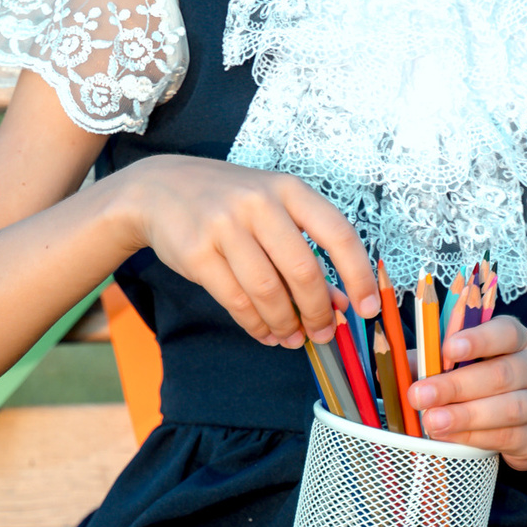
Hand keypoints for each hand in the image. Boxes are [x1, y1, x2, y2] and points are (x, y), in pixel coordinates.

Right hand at [107, 157, 380, 347]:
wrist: (159, 189)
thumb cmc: (229, 203)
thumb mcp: (272, 209)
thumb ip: (305, 248)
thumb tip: (340, 302)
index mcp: (288, 189)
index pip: (338, 233)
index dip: (358, 275)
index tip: (367, 308)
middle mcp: (258, 203)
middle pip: (302, 270)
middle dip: (318, 312)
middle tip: (323, 333)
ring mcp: (224, 226)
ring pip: (267, 291)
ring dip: (286, 324)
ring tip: (292, 338)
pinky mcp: (197, 253)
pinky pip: (236, 301)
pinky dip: (256, 325)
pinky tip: (265, 332)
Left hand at [409, 316, 526, 469]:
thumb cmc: (494, 384)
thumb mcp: (471, 364)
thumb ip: (434, 361)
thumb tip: (392, 367)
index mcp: (516, 340)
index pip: (505, 333)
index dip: (477, 340)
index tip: (448, 349)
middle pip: (500, 374)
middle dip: (456, 385)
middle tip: (420, 394)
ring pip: (507, 408)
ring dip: (466, 416)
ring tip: (432, 421)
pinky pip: (507, 437)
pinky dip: (475, 437)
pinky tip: (451, 437)